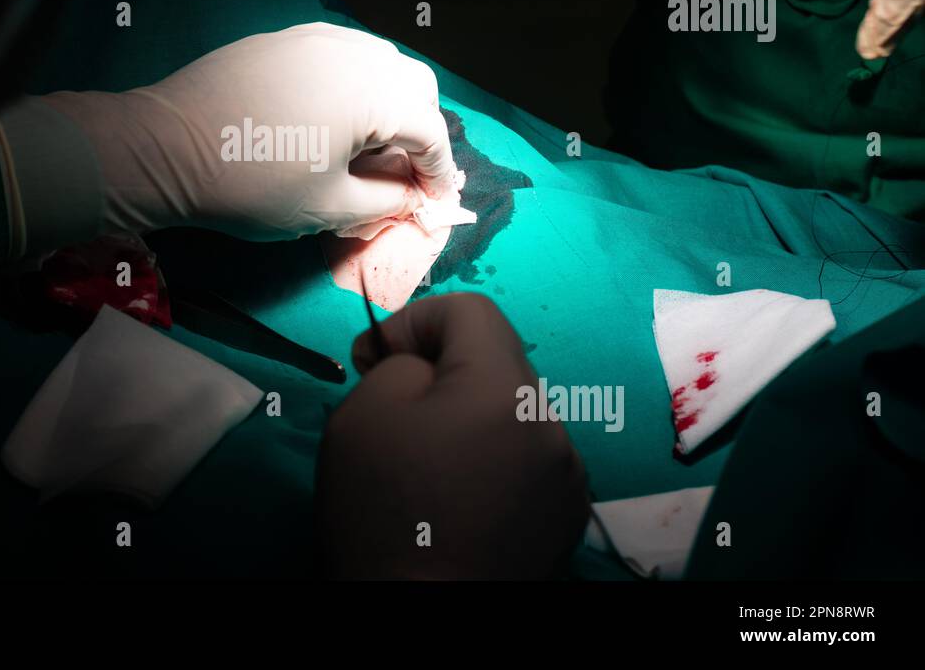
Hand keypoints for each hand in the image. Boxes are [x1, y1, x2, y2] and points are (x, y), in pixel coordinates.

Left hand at [45, 23, 457, 240]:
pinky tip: (332, 120)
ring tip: (370, 149)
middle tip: (405, 176)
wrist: (164, 148)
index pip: (431, 132)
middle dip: (420, 132)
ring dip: (389, 105)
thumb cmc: (250, 184)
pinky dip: (352, 86)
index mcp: (372, 93)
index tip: (437, 204)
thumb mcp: (327, 207)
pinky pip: (339, 56)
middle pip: (413, 87)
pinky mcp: (283, 40)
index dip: (440, 173)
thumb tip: (410, 198)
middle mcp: (353, 53)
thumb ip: (384, 201)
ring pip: (378, 64)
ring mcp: (315, 39)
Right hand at [316, 293, 588, 578]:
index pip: (470, 311)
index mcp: (504, 390)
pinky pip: (527, 461)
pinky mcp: (567, 518)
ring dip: (471, 419)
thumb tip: (422, 368)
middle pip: (495, 363)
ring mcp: (567, 476)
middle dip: (441, 372)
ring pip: (512, 414)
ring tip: (428, 463)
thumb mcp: (363, 414)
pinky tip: (459, 499)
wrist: (423, 618)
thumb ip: (400, 365)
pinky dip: (493, 463)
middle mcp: (552, 425)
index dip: (414, 322)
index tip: (374, 361)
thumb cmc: (385, 511)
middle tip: (393, 410)